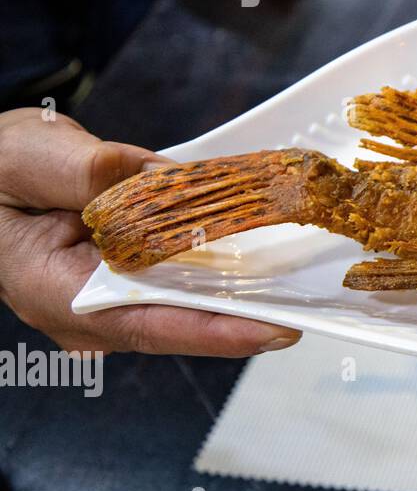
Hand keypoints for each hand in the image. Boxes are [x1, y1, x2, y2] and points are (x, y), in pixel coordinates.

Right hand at [0, 108, 301, 355]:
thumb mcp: (26, 159)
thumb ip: (84, 170)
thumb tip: (151, 181)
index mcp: (58, 291)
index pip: (150, 323)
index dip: (217, 331)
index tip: (275, 331)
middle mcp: (89, 309)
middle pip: (182, 320)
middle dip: (248, 314)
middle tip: (314, 306)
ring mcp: (109, 297)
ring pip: (186, 302)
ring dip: (241, 293)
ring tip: (305, 288)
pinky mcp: (126, 276)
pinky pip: (179, 278)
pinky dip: (218, 266)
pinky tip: (264, 254)